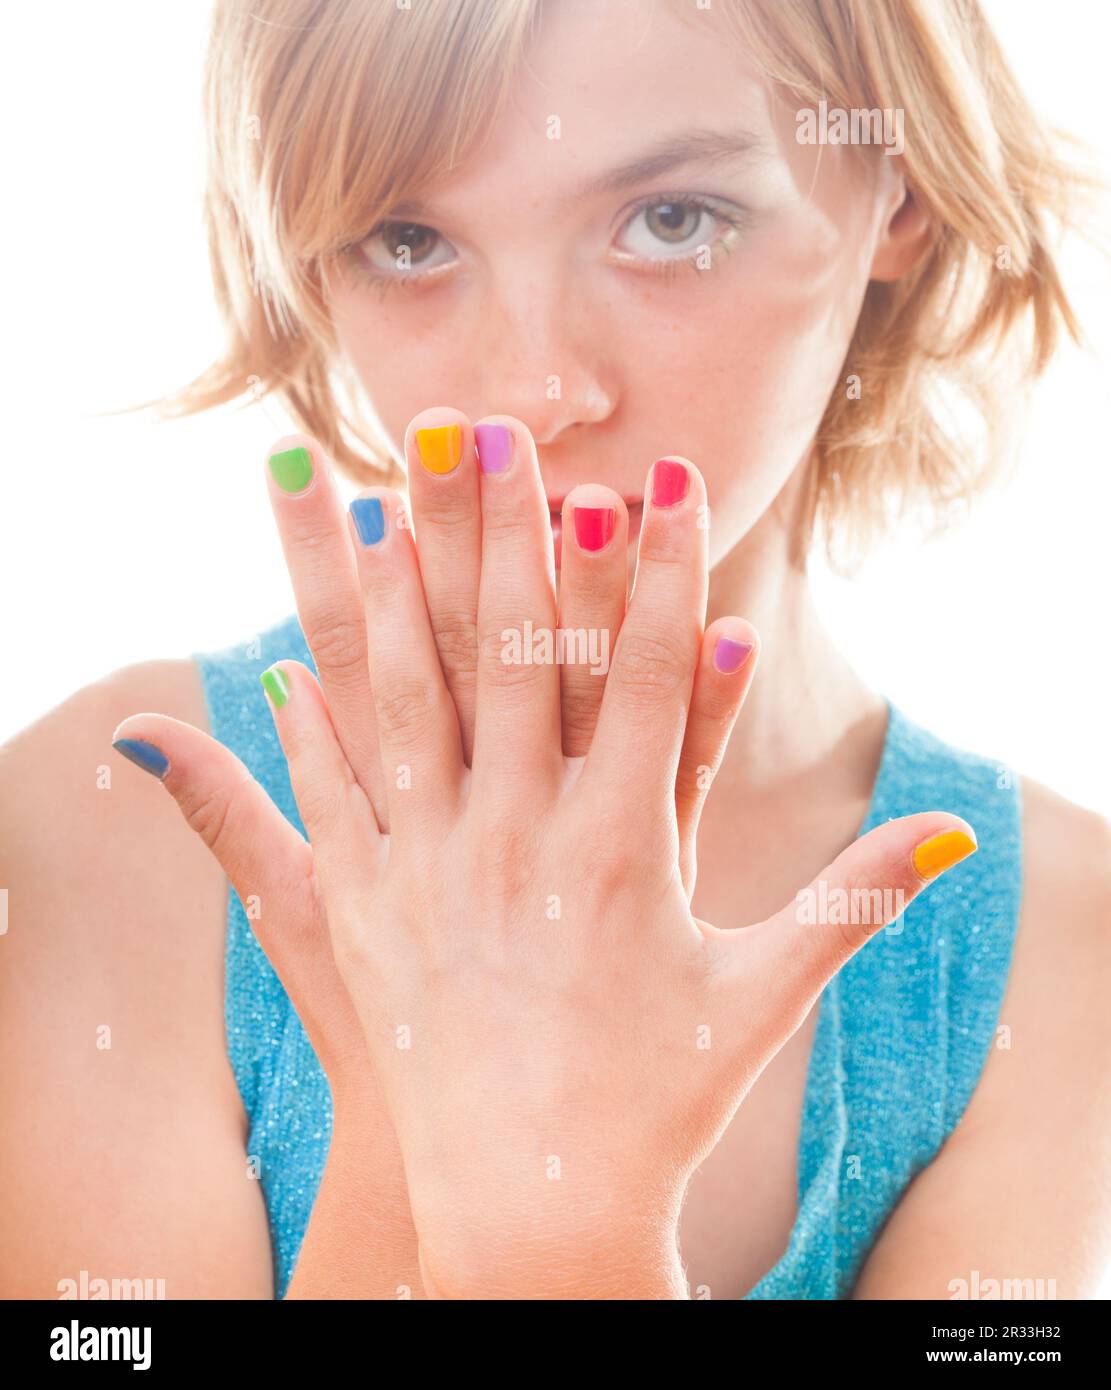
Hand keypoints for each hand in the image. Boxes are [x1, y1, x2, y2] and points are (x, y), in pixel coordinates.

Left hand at [218, 412, 976, 1298]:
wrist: (529, 1211)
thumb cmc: (659, 1103)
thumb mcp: (764, 996)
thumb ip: (854, 903)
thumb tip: (959, 839)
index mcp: (623, 852)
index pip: (648, 677)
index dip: (660, 571)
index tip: (665, 479)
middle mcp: (519, 842)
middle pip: (511, 656)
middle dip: (504, 531)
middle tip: (495, 429)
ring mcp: (430, 873)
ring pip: (408, 702)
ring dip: (392, 594)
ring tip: (375, 498)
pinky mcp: (365, 915)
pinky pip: (331, 797)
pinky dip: (309, 722)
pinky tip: (286, 655)